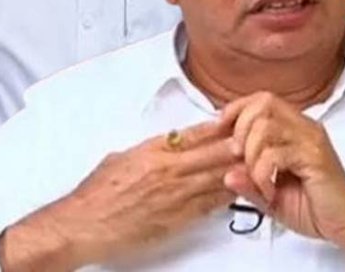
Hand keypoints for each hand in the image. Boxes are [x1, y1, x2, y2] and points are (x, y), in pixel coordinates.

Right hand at [1, 120, 237, 268]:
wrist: (84, 224)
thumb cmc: (96, 194)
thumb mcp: (120, 159)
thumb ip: (146, 152)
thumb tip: (164, 148)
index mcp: (153, 151)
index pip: (194, 134)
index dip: (219, 127)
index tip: (236, 119)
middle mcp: (167, 170)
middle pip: (214, 154)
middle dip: (238, 147)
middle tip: (260, 139)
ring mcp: (174, 195)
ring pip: (217, 179)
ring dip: (238, 172)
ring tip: (259, 164)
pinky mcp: (176, 219)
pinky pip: (209, 206)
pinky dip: (225, 198)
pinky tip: (240, 193)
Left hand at [221, 93, 344, 267]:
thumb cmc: (314, 208)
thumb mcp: (270, 195)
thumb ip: (248, 183)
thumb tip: (226, 173)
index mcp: (294, 129)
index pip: (261, 100)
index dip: (236, 109)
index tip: (219, 129)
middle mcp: (304, 128)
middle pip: (263, 103)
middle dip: (240, 129)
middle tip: (238, 157)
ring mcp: (311, 141)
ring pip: (266, 126)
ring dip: (251, 154)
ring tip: (257, 179)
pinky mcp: (316, 158)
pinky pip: (276, 154)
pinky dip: (263, 173)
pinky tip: (269, 191)